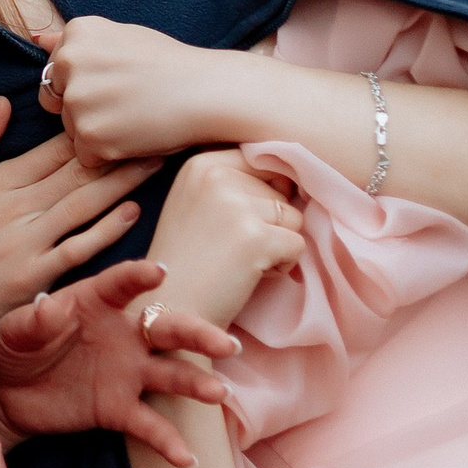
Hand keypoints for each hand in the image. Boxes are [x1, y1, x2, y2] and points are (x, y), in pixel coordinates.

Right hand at [0, 97, 158, 337]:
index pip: (49, 151)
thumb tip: (3, 104)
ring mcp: (25, 243)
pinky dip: (105, 229)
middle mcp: (15, 208)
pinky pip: (76, 249)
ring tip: (153, 160)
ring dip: (121, 182)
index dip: (86, 133)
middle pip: (75, 173)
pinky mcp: (31, 277)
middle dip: (115, 151)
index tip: (116, 116)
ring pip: (83, 205)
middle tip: (153, 130)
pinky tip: (132, 211)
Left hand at [0, 259, 235, 465]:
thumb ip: (34, 320)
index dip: (139, 276)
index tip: (159, 271)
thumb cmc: (11, 347)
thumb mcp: (13, 330)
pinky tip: (187, 458)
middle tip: (226, 344)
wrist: (1, 393)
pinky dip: (168, 441)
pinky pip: (150, 424)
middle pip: (166, 329)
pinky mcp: (119, 410)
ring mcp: (126, 374)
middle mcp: (121, 336)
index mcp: (94, 304)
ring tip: (218, 394)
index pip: (121, 285)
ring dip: (196, 384)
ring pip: (171, 375)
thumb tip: (51, 307)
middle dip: (197, 334)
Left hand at [42, 16, 254, 163]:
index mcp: (77, 33)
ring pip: (70, 129)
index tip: (118, 82)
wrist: (209, 93)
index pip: (58, 69)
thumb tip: (38, 38)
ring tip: (135, 118)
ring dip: (97, 132)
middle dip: (84, 108)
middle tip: (126, 104)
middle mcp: (69, 62)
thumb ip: (79, 42)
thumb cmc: (171, 66)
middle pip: (57, 100)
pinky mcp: (89, 134)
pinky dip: (107, 155)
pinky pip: (85, 155)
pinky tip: (135, 138)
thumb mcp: (123, 37)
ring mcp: (77, 99)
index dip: (88, 82)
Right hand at [144, 149, 306, 328]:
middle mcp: (215, 176)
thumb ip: (234, 181)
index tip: (241, 219)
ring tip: (239, 259)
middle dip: (268, 221)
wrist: (169, 306)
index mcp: (200, 164)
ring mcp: (235, 206)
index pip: (261, 161)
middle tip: (230, 245)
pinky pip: (298, 245)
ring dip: (277, 243)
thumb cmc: (187, 259)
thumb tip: (292, 179)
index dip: (264, 191)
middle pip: (280, 190)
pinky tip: (249, 274)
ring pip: (293, 217)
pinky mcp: (255, 238)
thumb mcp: (197, 202)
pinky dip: (282, 265)